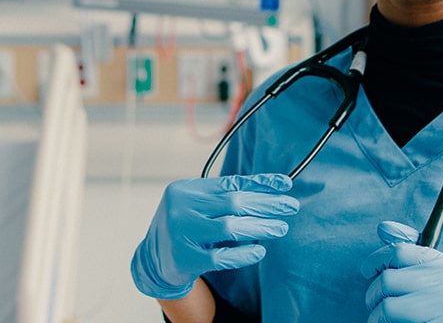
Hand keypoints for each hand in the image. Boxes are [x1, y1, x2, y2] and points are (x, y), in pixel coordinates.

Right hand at [130, 173, 298, 299]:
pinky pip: (221, 257)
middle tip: (290, 207)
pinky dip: (243, 254)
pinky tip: (260, 250)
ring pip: (229, 227)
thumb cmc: (184, 226)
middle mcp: (181, 208)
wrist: (151, 258)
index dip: (261, 184)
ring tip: (281, 228)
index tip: (286, 185)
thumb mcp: (197, 204)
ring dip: (260, 227)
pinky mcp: (185, 259)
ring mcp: (182, 234)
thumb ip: (225, 196)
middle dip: (266, 205)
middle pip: (233, 203)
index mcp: (186, 189)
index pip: (231, 183)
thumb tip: (271, 189)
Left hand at [360, 221, 442, 322]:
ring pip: (386, 307)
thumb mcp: (435, 285)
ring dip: (378, 320)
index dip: (376, 259)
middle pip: (387, 279)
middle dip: (375, 299)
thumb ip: (410, 257)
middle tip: (382, 313)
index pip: (400, 250)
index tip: (368, 272)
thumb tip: (383, 228)